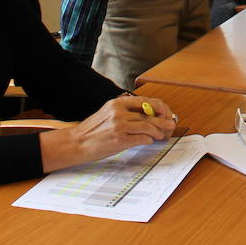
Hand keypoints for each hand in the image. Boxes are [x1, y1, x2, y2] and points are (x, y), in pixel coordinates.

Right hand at [40, 95, 176, 172]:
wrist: (76, 143)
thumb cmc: (93, 130)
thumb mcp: (108, 113)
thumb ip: (125, 111)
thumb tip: (148, 114)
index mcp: (117, 103)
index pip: (145, 101)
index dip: (159, 107)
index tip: (165, 112)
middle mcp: (119, 112)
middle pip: (148, 114)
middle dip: (162, 120)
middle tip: (170, 125)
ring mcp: (119, 125)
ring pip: (148, 126)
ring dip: (158, 131)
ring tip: (161, 135)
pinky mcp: (119, 139)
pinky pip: (141, 138)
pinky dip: (149, 140)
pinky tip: (150, 141)